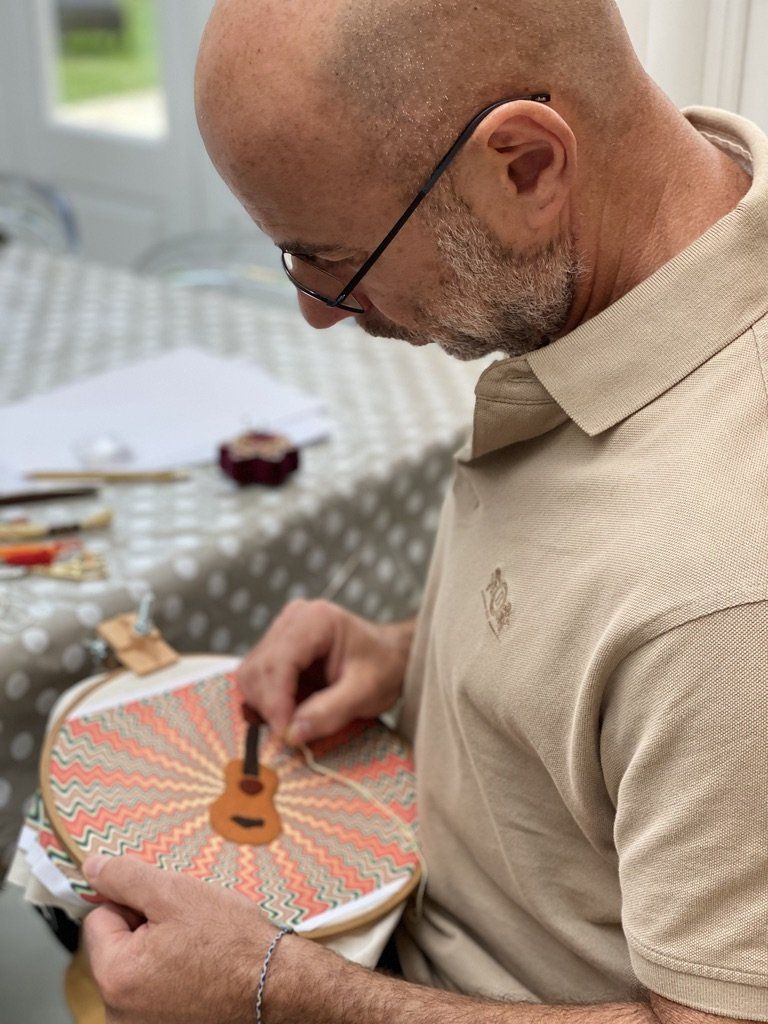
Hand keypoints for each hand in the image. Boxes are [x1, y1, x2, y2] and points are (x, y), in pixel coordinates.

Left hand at [82, 854, 296, 1023]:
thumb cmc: (233, 942)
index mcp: (115, 977)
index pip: (98, 920)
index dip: (134, 903)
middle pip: (118, 949)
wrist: (281, 987)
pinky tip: (203, 973)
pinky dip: (174, 981)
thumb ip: (126, 877)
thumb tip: (92, 868)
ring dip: (162, 955)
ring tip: (201, 952)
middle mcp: (119, 1015)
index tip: (170, 908)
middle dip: (147, 931)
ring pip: (139, 972)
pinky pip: (156, 995)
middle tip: (190, 928)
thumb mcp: (176, 893)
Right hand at [236, 600, 414, 744]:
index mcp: (317, 620)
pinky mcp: (278, 646)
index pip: (279, 662)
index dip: (276, 701)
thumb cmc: (384, 667)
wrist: (391, 656)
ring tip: (292, 722)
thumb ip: (330, 711)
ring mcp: (283, 630)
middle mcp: (294, 618)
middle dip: (270, 705)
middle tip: (290, 734)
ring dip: (264, 705)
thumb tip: (291, 733)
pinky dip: (266, 700)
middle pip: (259, 667)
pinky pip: (257, 677)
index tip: (284, 733)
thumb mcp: (366, 692)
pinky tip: (288, 711)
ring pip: (252, 673)